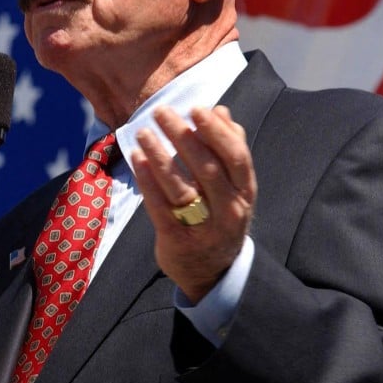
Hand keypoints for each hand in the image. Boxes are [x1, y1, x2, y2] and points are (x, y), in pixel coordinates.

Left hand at [130, 105, 256, 302]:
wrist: (214, 275)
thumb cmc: (222, 219)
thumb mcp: (235, 188)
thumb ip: (230, 149)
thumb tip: (222, 111)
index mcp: (245, 193)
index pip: (236, 156)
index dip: (216, 131)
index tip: (196, 108)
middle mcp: (229, 210)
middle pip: (208, 168)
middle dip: (183, 136)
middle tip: (161, 112)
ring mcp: (204, 228)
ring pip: (181, 186)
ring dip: (160, 155)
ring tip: (143, 132)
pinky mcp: (177, 240)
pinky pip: (159, 206)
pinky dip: (147, 181)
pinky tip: (136, 160)